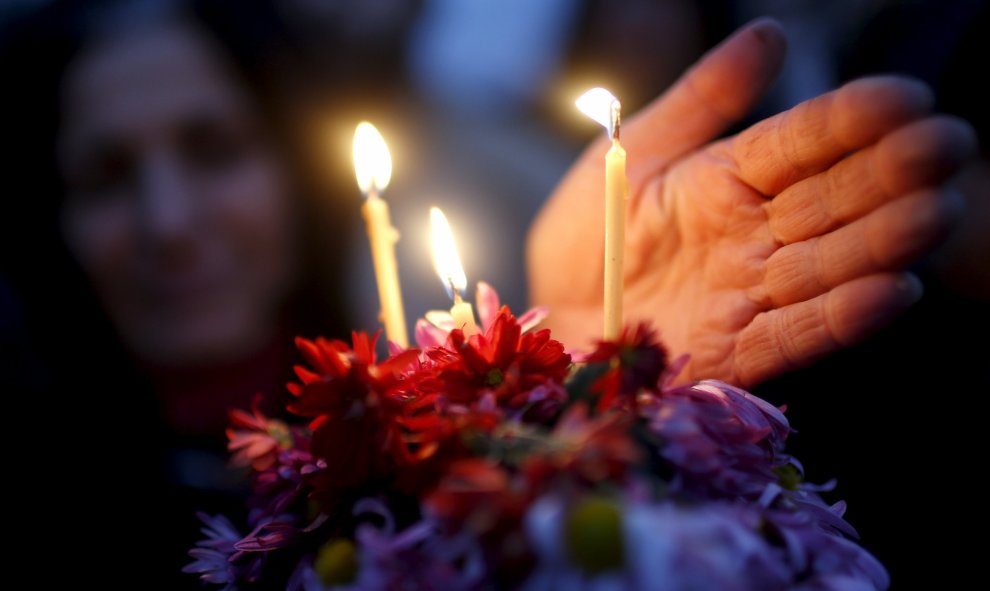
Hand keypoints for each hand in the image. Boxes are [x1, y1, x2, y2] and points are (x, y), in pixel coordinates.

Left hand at [527, 19, 974, 386]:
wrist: (546, 314)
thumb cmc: (586, 231)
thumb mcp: (630, 154)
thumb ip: (699, 101)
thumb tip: (769, 34)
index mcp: (728, 179)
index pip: (799, 143)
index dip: (849, 121)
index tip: (906, 96)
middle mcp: (752, 235)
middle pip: (829, 202)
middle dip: (889, 175)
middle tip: (946, 145)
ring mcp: (748, 294)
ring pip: (826, 265)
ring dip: (882, 242)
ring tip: (935, 213)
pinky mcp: (736, 353)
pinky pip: (793, 333)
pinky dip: (840, 316)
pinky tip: (891, 291)